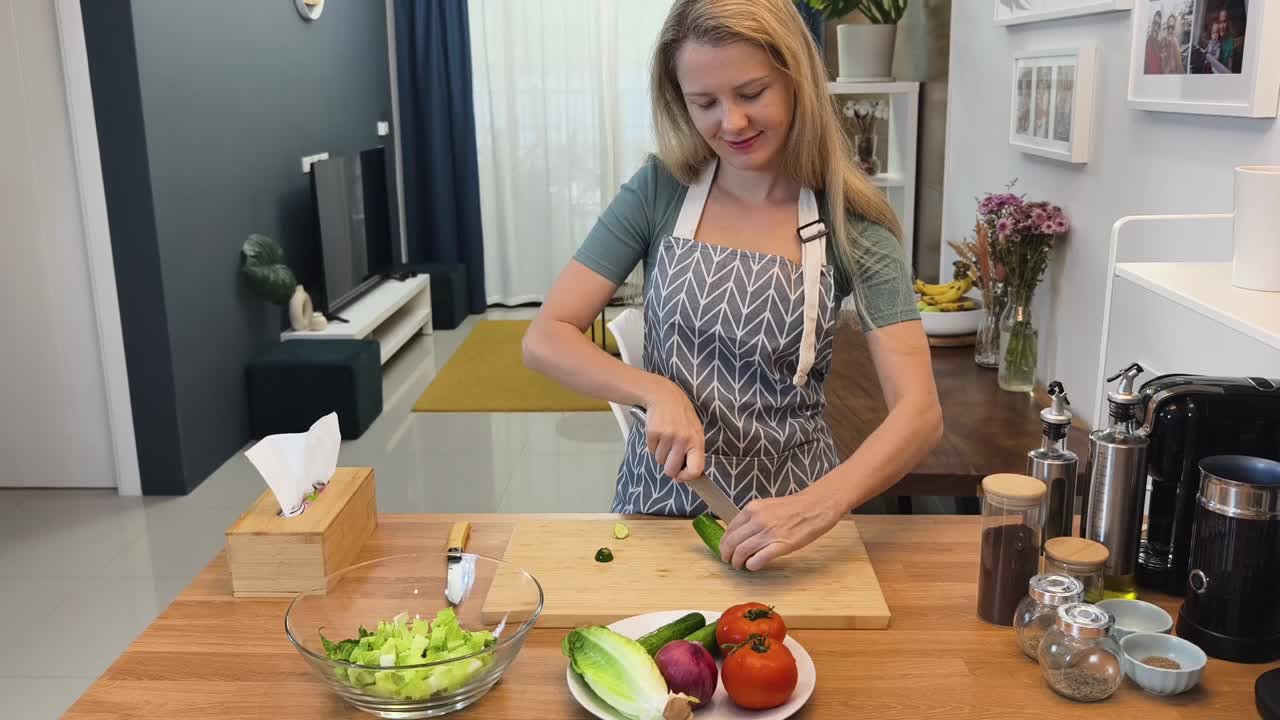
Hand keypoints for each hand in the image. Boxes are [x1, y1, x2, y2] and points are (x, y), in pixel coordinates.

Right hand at [641, 378, 704, 482]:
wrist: (664, 396)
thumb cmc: (681, 415)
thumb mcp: (694, 431)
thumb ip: (692, 452)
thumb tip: (683, 475)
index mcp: (697, 440)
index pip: (695, 470)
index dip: (686, 477)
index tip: (680, 476)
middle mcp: (683, 439)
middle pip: (671, 469)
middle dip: (668, 467)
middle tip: (669, 457)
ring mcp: (668, 436)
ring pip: (660, 460)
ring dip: (661, 453)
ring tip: (665, 438)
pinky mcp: (653, 433)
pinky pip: (651, 450)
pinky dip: (653, 445)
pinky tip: (658, 433)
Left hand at [719, 489, 842, 570]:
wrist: (815, 506)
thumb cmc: (794, 507)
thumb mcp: (767, 506)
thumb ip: (753, 518)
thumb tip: (741, 534)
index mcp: (752, 509)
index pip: (729, 529)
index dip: (724, 542)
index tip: (724, 549)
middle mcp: (757, 520)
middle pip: (732, 542)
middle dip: (726, 554)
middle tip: (728, 561)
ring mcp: (768, 533)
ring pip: (742, 551)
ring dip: (737, 562)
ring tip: (739, 565)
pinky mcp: (781, 545)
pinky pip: (759, 559)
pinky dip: (752, 565)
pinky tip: (753, 566)